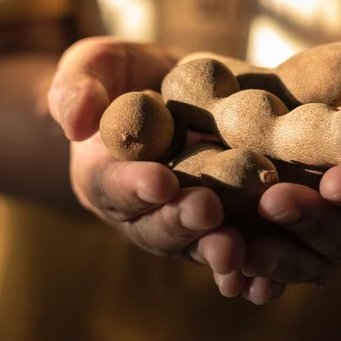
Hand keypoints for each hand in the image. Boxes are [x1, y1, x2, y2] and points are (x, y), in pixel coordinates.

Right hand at [48, 37, 246, 297]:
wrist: (173, 89)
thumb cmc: (127, 75)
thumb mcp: (97, 64)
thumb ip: (78, 85)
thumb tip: (74, 122)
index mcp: (105, 175)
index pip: (113, 186)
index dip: (133, 187)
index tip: (159, 182)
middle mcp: (144, 209)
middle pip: (157, 226)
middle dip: (180, 222)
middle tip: (206, 212)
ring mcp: (185, 220)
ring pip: (198, 243)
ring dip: (215, 250)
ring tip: (235, 247)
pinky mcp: (225, 220)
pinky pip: (237, 247)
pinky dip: (251, 266)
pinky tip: (267, 277)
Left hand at [241, 34, 340, 303]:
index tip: (337, 179)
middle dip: (313, 221)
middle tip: (273, 201)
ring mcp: (339, 229)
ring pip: (316, 258)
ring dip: (281, 257)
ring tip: (242, 248)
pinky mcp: (306, 232)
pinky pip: (288, 259)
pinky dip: (264, 272)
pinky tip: (232, 275)